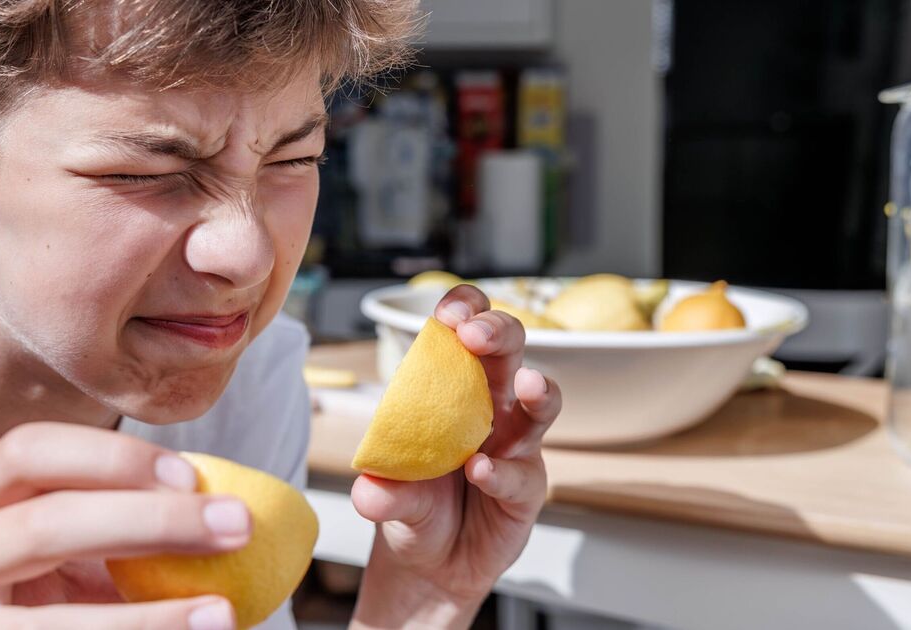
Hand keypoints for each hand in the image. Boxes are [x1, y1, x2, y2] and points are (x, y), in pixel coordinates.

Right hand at [0, 422, 245, 629]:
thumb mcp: (28, 557)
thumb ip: (98, 530)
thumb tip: (214, 512)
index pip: (28, 452)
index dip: (110, 457)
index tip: (190, 472)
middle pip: (46, 524)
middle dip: (152, 521)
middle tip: (235, 525)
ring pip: (52, 619)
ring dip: (149, 619)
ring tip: (222, 613)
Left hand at [350, 284, 561, 626]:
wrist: (430, 564)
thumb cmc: (414, 506)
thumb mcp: (389, 497)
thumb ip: (383, 492)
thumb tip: (369, 491)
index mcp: (452, 386)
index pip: (464, 331)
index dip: (463, 310)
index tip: (449, 314)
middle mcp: (491, 406)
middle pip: (509, 351)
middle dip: (498, 332)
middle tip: (476, 335)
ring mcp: (515, 445)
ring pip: (541, 403)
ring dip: (537, 390)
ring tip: (526, 386)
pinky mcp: (526, 488)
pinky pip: (521, 473)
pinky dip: (501, 470)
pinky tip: (480, 472)